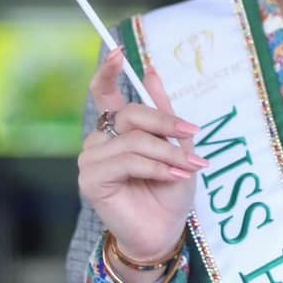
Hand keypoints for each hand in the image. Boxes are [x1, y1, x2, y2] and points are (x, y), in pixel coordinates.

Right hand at [78, 47, 206, 264]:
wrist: (163, 231)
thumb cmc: (169, 190)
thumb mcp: (175, 146)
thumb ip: (163, 112)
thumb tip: (151, 71)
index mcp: (116, 129)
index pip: (104, 93)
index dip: (108, 72)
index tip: (119, 51)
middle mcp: (98, 140)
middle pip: (129, 114)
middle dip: (164, 122)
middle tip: (192, 134)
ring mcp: (90, 160)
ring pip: (132, 140)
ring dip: (165, 152)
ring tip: (188, 167)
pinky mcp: (91, 181)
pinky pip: (127, 161)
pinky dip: (155, 167)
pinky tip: (172, 176)